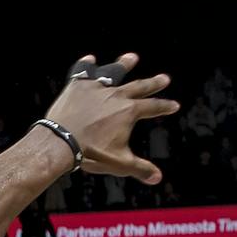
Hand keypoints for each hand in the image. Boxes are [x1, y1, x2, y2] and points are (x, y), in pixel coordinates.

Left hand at [43, 53, 177, 183]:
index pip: (153, 107)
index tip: (174, 105)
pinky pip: (83, 72)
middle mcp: (116, 95)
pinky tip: (90, 59)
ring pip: (114, 72)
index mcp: (130, 111)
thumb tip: (157, 178)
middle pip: (139, 87)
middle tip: (164, 78)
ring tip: (132, 57)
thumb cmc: (91, 153)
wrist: (61, 142)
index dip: (164, 107)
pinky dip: (86, 66)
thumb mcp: (119, 163)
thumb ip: (140, 168)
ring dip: (124, 65)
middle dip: (153, 83)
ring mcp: (97, 88)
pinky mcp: (77, 86)